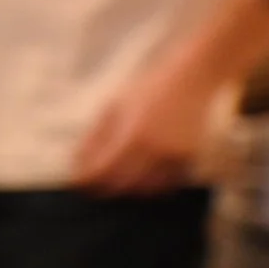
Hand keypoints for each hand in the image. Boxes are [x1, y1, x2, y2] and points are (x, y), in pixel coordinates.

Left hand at [71, 59, 218, 194]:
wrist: (191, 78)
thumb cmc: (146, 91)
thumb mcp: (112, 108)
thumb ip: (93, 138)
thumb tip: (76, 166)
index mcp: (132, 134)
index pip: (102, 172)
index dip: (86, 181)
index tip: (77, 183)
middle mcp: (155, 149)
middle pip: (121, 185)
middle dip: (104, 187)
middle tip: (95, 184)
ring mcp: (174, 156)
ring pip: (144, 189)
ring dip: (128, 188)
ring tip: (117, 179)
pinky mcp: (189, 158)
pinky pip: (166, 183)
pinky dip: (152, 185)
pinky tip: (141, 175)